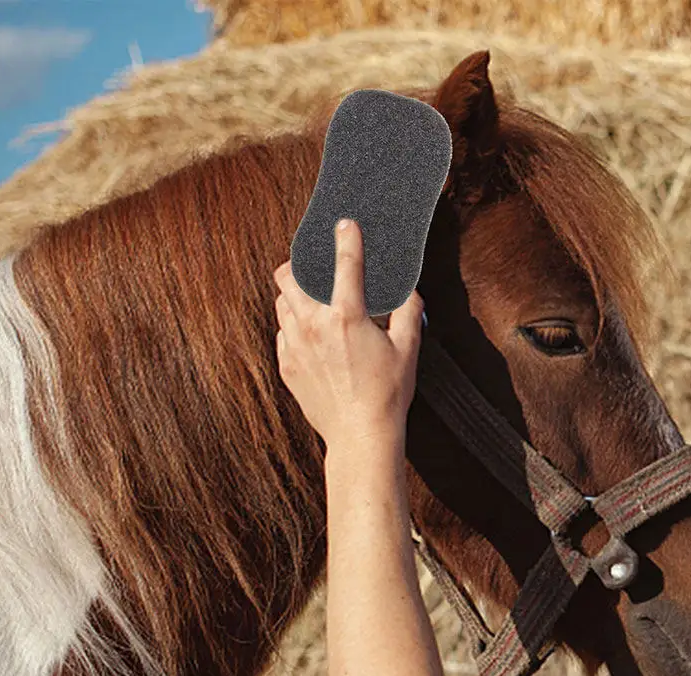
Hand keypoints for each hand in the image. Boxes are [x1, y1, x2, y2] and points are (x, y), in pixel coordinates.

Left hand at [273, 218, 424, 455]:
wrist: (360, 436)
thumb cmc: (387, 395)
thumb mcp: (408, 349)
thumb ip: (407, 313)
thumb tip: (409, 291)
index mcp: (346, 317)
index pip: (344, 264)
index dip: (346, 237)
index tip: (345, 224)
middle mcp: (313, 326)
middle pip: (287, 276)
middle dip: (298, 264)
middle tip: (313, 267)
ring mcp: (295, 347)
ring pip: (281, 304)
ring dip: (295, 296)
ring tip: (313, 301)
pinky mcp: (287, 366)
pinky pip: (281, 334)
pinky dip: (293, 327)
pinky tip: (311, 335)